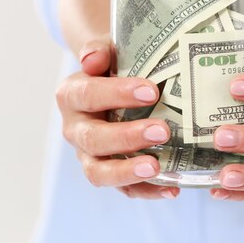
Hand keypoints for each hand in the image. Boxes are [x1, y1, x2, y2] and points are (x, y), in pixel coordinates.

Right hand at [55, 38, 179, 198]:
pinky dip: (146, 192)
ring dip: (128, 172)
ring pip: (99, 172)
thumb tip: (94, 58)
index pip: (88, 95)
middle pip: (93, 139)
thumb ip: (100, 50)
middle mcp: (75, 128)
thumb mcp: (108, 52)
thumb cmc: (114, 67)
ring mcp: (88, 155)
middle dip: (127, 137)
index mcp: (71, 95)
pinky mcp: (109, 173)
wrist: (112, 82)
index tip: (152, 91)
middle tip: (162, 131)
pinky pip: (123, 189)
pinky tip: (172, 189)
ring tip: (157, 167)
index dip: (117, 94)